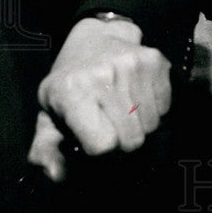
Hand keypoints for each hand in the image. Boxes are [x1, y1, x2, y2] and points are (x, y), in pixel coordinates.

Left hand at [27, 17, 170, 181]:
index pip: (103, 145)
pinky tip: (139, 97)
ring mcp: (132, 66)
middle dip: (123, 141)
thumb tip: (56, 175)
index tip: (95, 140)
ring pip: (151, 125)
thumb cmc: (71, 82)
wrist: (96, 37)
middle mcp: (103, 76)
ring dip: (141, 126)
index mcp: (72, 92)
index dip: (101, 149)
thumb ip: (47, 149)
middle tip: (112, 127)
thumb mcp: (48, 113)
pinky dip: (155, 109)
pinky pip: (165, 107)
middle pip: (132, 139)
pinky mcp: (155, 60)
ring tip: (124, 111)